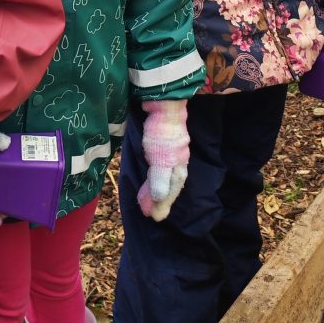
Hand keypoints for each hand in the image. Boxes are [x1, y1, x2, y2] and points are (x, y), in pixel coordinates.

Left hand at [139, 97, 188, 220]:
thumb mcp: (160, 160)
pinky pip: (159, 167)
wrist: (164, 104)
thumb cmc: (162, 134)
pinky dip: (154, 177)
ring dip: (154, 189)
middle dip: (157, 200)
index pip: (169, 193)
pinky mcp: (163, 145)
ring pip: (163, 177)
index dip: (160, 205)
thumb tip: (158, 201)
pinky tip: (151, 177)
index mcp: (177, 169)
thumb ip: (159, 181)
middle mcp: (176, 163)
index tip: (152, 218)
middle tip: (146, 212)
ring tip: (146, 200)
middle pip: (167, 186)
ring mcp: (170, 154)